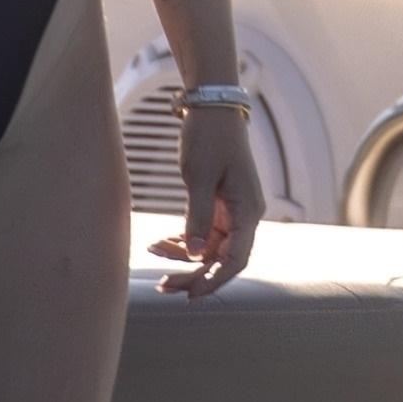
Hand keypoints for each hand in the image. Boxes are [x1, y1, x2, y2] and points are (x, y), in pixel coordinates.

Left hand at [152, 102, 265, 297]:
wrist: (212, 106)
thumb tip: (195, 255)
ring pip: (210, 248)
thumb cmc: (209, 137)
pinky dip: (184, 240)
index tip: (190, 295)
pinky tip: (161, 243)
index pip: (236, 259)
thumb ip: (198, 217)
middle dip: (194, 274)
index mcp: (248, 210)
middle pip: (223, 259)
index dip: (214, 280)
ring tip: (154, 253)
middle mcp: (245, 215)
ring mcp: (233, 211)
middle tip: (163, 286)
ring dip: (184, 256)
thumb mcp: (200, 177)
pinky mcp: (219, 206)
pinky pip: (204, 234)